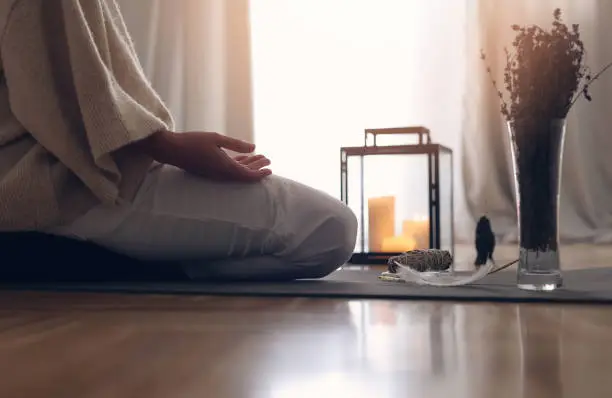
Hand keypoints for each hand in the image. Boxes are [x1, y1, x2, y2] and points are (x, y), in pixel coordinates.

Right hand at [152, 131, 271, 181]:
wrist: (171, 149)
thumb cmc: (193, 141)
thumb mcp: (217, 139)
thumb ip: (236, 144)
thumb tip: (254, 146)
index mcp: (224, 167)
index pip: (247, 175)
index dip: (260, 174)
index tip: (270, 169)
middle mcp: (221, 174)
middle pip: (244, 173)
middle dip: (257, 167)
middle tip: (268, 160)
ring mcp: (215, 173)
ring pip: (236, 171)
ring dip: (249, 164)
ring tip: (260, 157)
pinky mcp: (210, 170)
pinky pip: (228, 169)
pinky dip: (238, 163)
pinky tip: (244, 157)